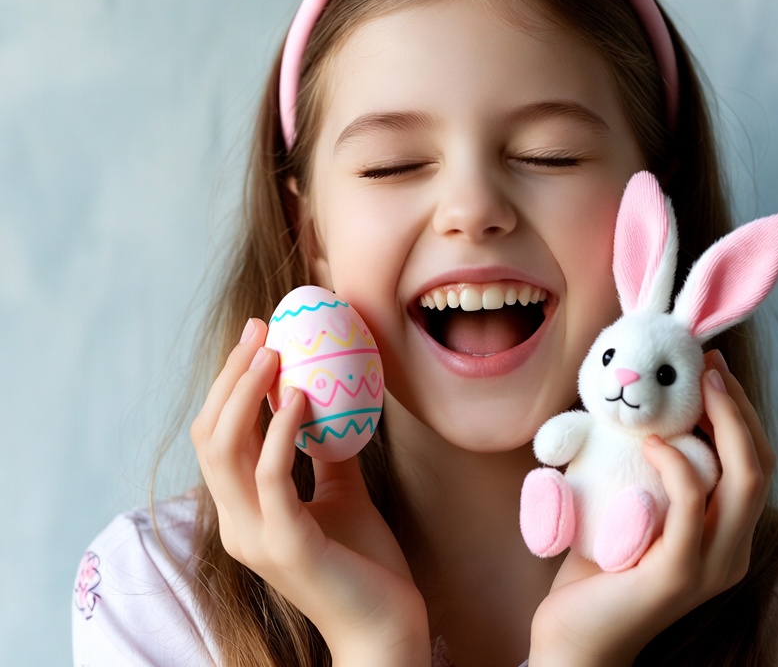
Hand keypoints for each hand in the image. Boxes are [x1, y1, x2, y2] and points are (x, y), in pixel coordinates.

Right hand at [190, 319, 429, 665]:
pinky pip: (271, 477)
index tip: (257, 337)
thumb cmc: (363, 560)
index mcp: (243, 510)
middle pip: (210, 436)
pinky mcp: (284, 545)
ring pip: (227, 451)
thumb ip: (325, 452)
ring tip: (275, 353)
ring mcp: (255, 536)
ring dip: (248, 394)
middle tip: (259, 331)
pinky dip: (281, 431)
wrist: (386, 626)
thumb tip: (329, 394)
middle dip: (231, 377)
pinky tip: (302, 398)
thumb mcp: (341, 492)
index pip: (217, 437)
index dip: (230, 384)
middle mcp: (236, 522)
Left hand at [528, 350, 774, 666]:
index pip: (755, 464)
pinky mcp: (678, 573)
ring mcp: (710, 565)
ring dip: (725, 423)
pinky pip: (691, 506)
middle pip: (760, 466)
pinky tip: (654, 440)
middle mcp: (730, 551)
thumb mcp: (636, 504)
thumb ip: (654, 470)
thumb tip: (650, 407)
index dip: (741, 413)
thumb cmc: (601, 564)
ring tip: (699, 385)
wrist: (575, 636)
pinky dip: (678, 464)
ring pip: (743, 482)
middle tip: (710, 365)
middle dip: (740, 408)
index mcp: (725, 534)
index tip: (713, 368)